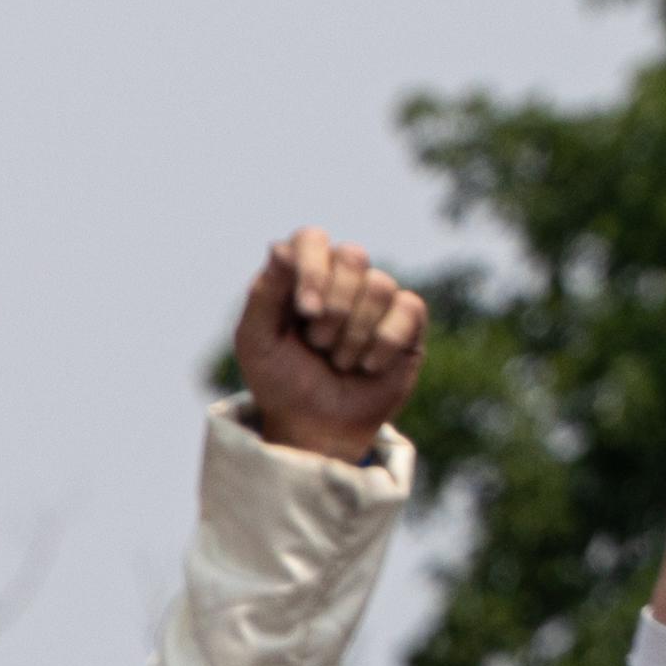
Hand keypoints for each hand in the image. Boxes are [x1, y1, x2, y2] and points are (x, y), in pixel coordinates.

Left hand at [233, 228, 428, 462]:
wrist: (317, 427)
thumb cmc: (281, 382)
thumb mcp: (256, 343)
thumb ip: (263, 294)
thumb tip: (280, 249)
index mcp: (302, 274)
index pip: (311, 239)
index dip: (313, 268)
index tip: (306, 311)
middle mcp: (341, 277)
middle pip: (353, 256)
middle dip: (334, 309)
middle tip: (318, 344)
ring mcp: (376, 297)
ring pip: (380, 285)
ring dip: (354, 336)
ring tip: (339, 361)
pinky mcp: (408, 319)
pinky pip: (409, 308)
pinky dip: (383, 345)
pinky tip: (368, 366)